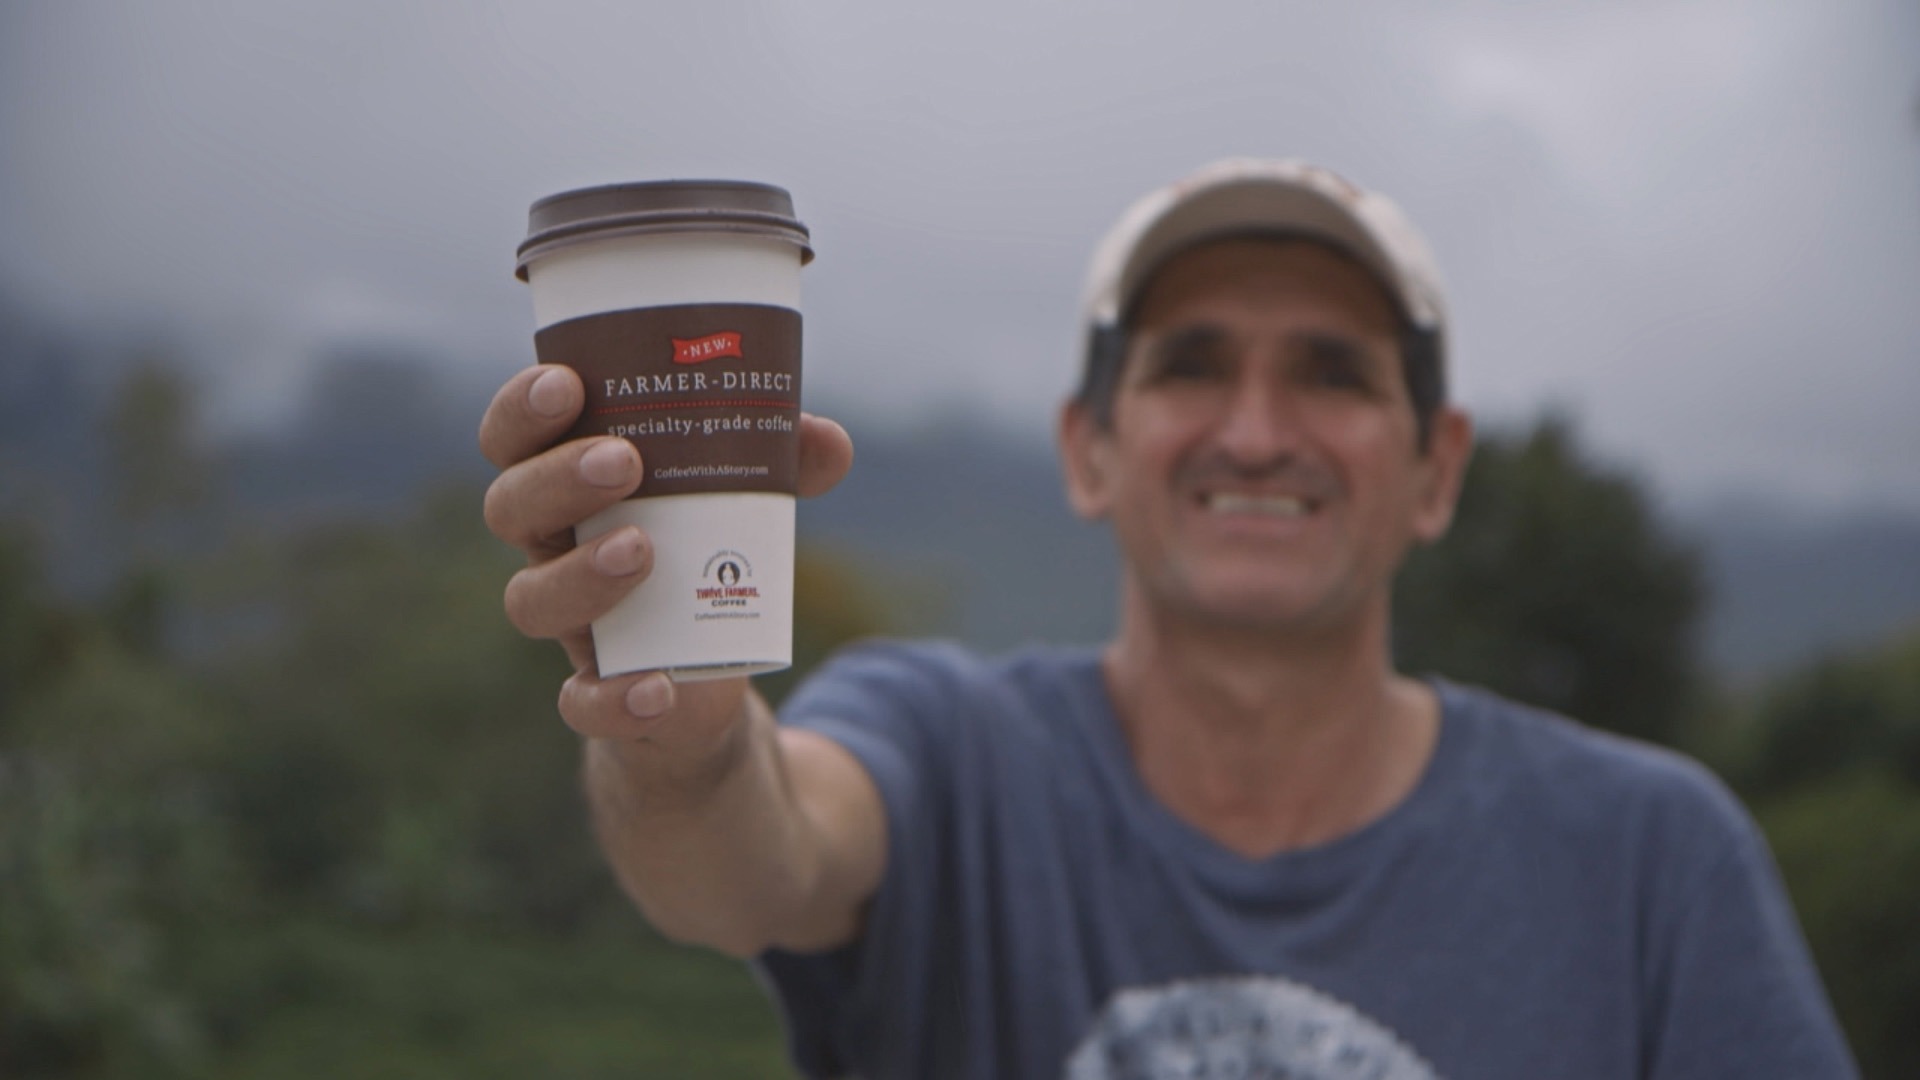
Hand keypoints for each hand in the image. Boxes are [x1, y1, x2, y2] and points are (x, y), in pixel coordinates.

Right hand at [478, 364, 853, 742]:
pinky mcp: (598, 692)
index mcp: (568, 486)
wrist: (710, 669)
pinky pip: (582, 704)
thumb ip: (783, 461)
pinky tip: (657, 686)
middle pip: (510, 507)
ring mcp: (568, 622)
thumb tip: (829, 441)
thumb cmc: (707, 548)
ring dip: (580, 572)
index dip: (521, 409)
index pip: (514, 439)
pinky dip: (614, 698)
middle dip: (557, 478)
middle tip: (622, 461)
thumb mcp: (745, 496)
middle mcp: (551, 548)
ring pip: (530, 599)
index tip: (566, 384)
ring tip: (641, 550)